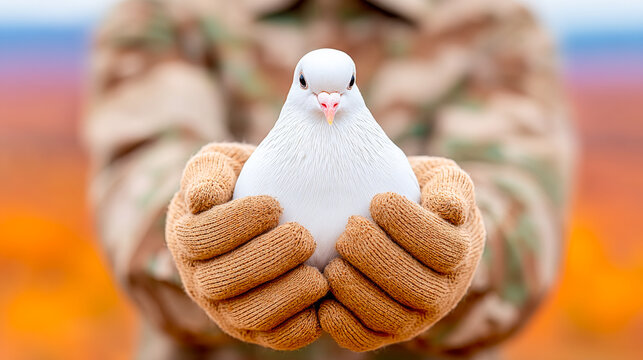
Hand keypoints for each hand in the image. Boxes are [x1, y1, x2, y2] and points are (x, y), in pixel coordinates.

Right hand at [165, 143, 327, 349]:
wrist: (273, 212)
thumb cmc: (247, 180)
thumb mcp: (223, 164)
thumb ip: (209, 172)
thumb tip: (202, 198)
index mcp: (186, 237)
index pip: (199, 237)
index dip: (236, 224)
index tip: (275, 205)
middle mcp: (199, 279)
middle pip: (220, 282)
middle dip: (265, 260)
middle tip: (304, 237)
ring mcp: (225, 309)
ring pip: (246, 315)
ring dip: (284, 297)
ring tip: (318, 276)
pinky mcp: (256, 329)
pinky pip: (273, 338)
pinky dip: (298, 327)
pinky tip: (324, 303)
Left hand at [319, 156, 484, 350]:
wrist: (399, 225)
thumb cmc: (417, 194)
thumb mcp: (441, 179)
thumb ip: (450, 188)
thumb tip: (448, 210)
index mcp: (461, 252)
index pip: (444, 249)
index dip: (410, 226)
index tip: (378, 200)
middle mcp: (444, 292)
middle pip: (419, 288)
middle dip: (379, 259)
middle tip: (349, 231)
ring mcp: (415, 317)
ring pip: (393, 318)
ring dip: (359, 293)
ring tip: (334, 265)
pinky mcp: (384, 333)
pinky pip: (366, 339)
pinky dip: (344, 325)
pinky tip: (324, 301)